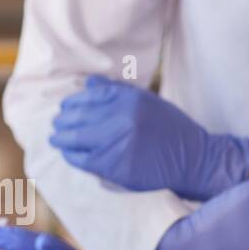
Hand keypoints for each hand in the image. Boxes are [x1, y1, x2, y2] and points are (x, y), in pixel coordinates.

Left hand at [50, 75, 248, 200]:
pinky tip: (69, 153)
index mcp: (130, 100)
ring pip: (76, 138)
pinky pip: (83, 159)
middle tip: (56, 122)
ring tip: (56, 138)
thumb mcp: (149, 102)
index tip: (65, 106)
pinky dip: (72, 155)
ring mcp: (117, 143)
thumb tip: (89, 83)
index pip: (91, 96)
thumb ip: (118, 92)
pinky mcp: (114, 166)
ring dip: (62, 137)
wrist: (192, 160)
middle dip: (63, 119)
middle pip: (79, 116)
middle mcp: (122, 119)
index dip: (74, 101)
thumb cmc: (171, 129)